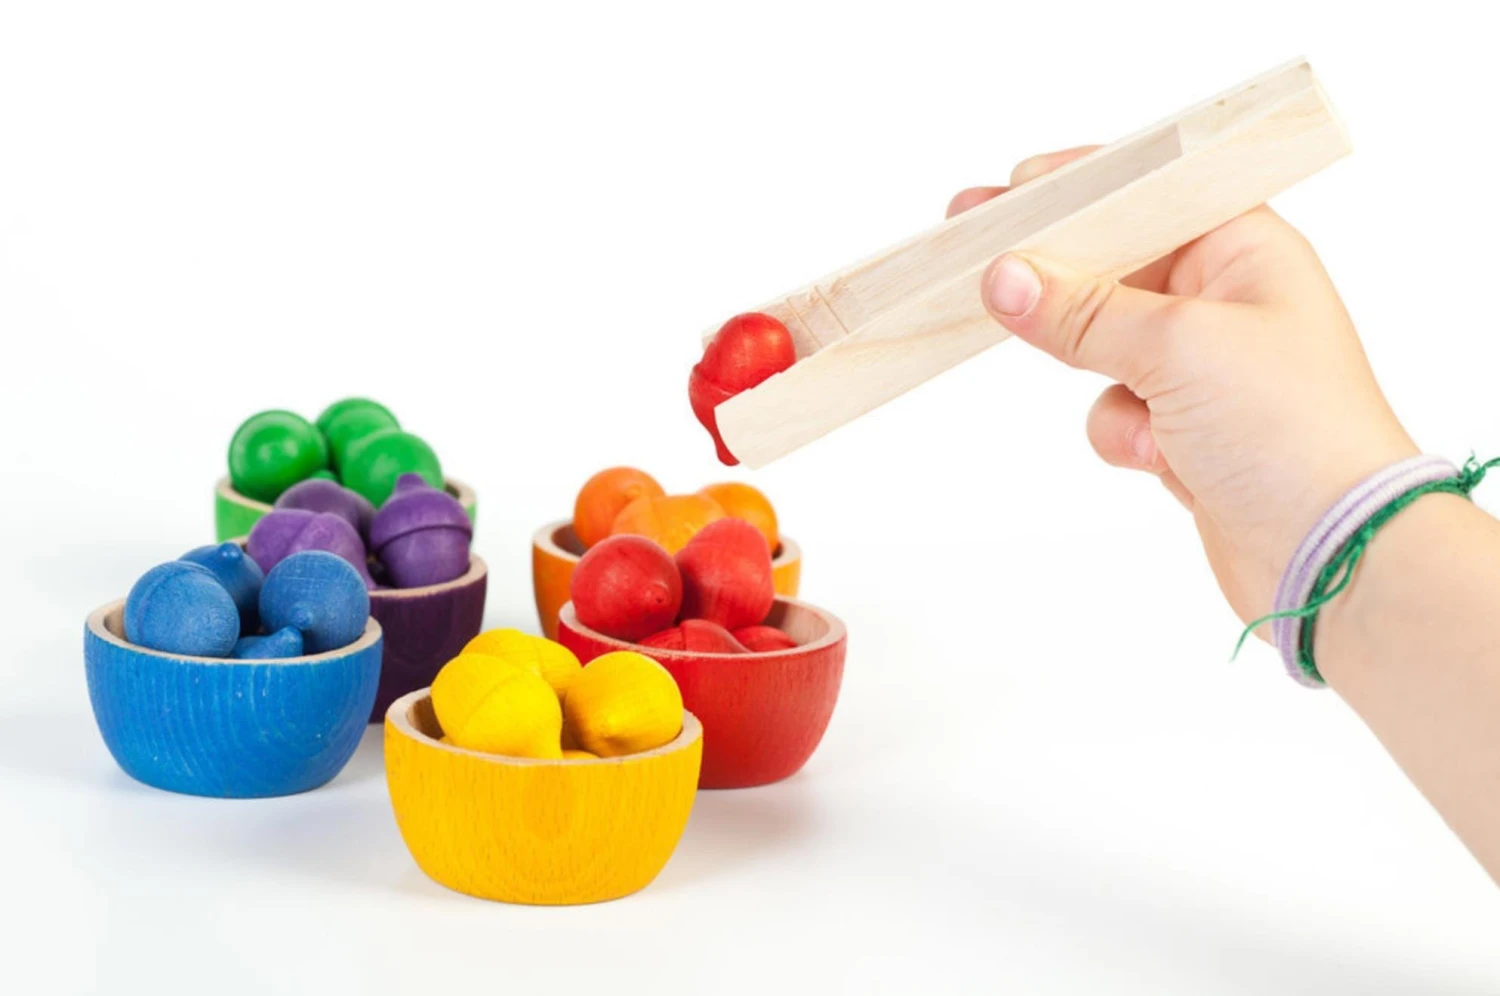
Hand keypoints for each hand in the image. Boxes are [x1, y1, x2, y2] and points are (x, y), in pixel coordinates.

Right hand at [951, 148, 1417, 625]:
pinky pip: (1115, 408)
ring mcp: (1205, 365)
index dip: (1074, 191)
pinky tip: (1160, 458)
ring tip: (1143, 412)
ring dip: (1102, 377)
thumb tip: (1004, 278)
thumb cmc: (1293, 430)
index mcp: (1246, 250)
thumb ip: (1082, 310)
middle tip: (976, 266)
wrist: (1333, 552)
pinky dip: (1123, 433)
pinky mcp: (1186, 426)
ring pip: (1101, 344)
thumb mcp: (1177, 347)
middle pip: (1114, 266)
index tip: (1001, 197)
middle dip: (1056, 281)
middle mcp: (1227, 298)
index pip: (1147, 194)